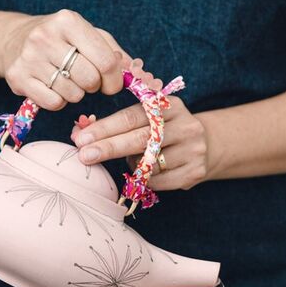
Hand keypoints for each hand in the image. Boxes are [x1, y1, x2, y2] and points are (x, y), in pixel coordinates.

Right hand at [0, 10, 129, 110]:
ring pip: (72, 94)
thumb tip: (139, 74)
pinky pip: (53, 103)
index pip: (106, 61)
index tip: (112, 83)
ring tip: (66, 79)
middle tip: (86, 79)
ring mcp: (29, 57)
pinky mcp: (18, 77)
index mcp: (69, 21)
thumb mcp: (89, 35)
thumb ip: (115, 53)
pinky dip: (58, 101)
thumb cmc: (61, 38)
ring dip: (76, 93)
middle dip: (94, 86)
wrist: (13, 39)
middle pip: (90, 80)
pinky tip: (52, 87)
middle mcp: (46, 36)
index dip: (115, 79)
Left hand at [71, 97, 209, 190]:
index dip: (106, 127)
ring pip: (150, 163)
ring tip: (132, 160)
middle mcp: (186, 125)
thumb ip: (116, 124)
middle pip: (141, 139)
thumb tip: (79, 132)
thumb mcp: (147, 119)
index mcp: (171, 105)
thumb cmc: (164, 131)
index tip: (82, 138)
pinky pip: (158, 181)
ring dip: (132, 164)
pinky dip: (144, 179)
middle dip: (109, 147)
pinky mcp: (195, 172)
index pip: (133, 116)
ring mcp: (194, 150)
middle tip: (84, 155)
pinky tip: (144, 173)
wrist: (205, 146)